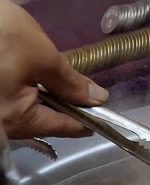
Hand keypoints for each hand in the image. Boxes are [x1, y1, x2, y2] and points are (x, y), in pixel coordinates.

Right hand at [0, 0, 108, 138]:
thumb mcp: (41, 56)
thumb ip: (70, 82)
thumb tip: (97, 99)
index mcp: (15, 119)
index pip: (64, 128)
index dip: (89, 118)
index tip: (105, 110)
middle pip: (42, 121)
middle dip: (63, 106)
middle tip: (83, 88)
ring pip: (24, 111)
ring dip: (42, 97)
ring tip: (55, 78)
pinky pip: (9, 101)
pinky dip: (23, 90)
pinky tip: (31, 76)